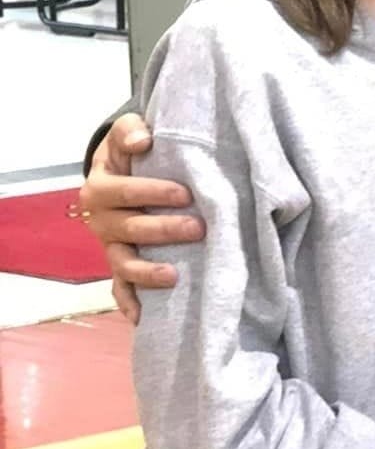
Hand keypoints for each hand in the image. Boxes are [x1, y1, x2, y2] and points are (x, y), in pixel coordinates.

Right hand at [81, 113, 203, 323]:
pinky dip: (131, 304)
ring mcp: (111, 247)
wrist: (121, 172)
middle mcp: (102, 222)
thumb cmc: (132, 153)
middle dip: (164, 230)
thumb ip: (131, 130)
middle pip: (131, 229)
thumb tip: (143, 140)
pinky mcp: (121, 267)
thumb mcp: (127, 134)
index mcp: (101, 189)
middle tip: (199, 228)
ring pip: (124, 264)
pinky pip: (121, 290)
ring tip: (174, 276)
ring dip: (147, 272)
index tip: (186, 193)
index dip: (154, 192)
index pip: (126, 191)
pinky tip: (146, 318)